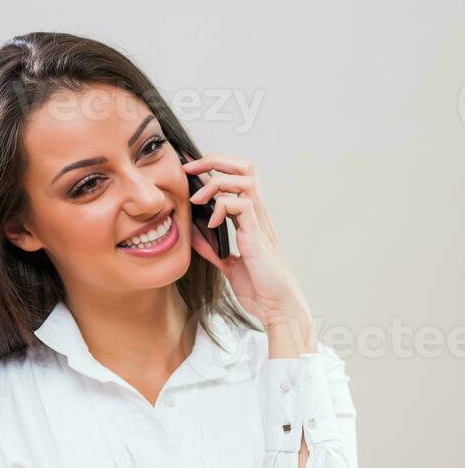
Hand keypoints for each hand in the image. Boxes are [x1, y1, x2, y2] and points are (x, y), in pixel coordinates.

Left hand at [182, 152, 310, 330]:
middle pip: (244, 167)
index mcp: (251, 218)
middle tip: (190, 170)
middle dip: (214, 160)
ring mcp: (259, 223)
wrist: (277, 307)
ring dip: (215, 183)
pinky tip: (212, 224)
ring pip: (244, 179)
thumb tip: (193, 235)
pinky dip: (222, 207)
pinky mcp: (257, 236)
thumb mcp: (229, 265)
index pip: (238, 177)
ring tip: (198, 200)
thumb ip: (213, 249)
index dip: (215, 167)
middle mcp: (258, 215)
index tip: (190, 172)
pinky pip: (242, 205)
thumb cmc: (260, 287)